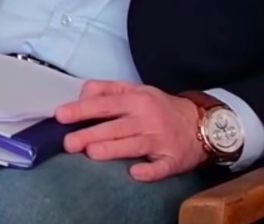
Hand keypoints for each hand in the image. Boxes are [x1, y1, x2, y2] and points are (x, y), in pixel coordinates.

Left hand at [55, 80, 206, 180]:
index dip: (82, 110)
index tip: (61, 116)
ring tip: (91, 153)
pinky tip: (134, 173)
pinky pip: (161, 167)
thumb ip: (106, 90)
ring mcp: (161, 140)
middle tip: (69, 143)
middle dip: (91, 135)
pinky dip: (149, 171)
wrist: (201, 123)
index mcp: (136, 100)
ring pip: (134, 145)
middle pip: (115, 127)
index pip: (104, 104)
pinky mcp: (173, 159)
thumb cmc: (159, 107)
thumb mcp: (135, 91)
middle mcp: (147, 119)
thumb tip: (80, 97)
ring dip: (113, 150)